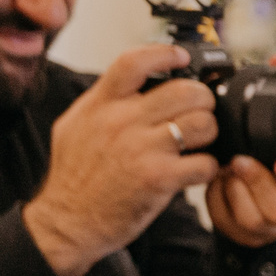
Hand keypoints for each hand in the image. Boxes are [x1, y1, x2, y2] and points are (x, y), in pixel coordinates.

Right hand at [24, 45, 218, 275]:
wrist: (66, 222)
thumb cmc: (73, 177)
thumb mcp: (75, 126)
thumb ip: (103, 100)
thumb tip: (134, 81)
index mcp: (101, 105)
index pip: (134, 62)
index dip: (164, 54)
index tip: (181, 57)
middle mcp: (121, 121)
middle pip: (184, 91)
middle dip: (203, 99)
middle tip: (201, 110)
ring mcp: (141, 149)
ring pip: (201, 124)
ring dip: (209, 132)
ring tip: (200, 142)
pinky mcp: (158, 178)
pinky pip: (204, 163)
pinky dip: (208, 166)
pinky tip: (197, 169)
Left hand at [208, 154, 275, 247]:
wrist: (265, 183)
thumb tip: (270, 119)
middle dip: (257, 183)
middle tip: (239, 160)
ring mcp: (272, 230)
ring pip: (252, 220)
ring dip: (234, 189)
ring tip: (227, 167)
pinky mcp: (246, 236)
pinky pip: (227, 222)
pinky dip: (217, 197)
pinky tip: (220, 179)